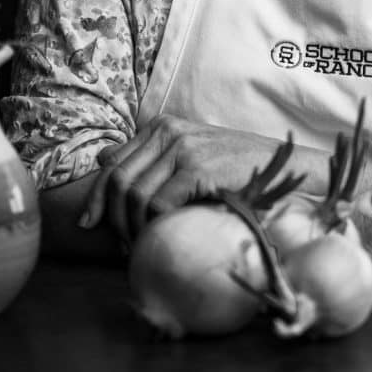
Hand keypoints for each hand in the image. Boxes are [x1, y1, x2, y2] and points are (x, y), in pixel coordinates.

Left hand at [80, 115, 294, 241]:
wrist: (281, 166)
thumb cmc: (234, 167)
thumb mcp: (189, 154)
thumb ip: (152, 158)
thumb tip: (101, 161)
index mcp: (162, 126)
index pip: (112, 162)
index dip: (96, 196)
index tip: (90, 223)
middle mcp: (168, 131)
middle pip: (117, 180)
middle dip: (111, 218)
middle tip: (120, 245)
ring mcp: (183, 148)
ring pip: (135, 195)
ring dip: (133, 228)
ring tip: (141, 246)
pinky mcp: (198, 169)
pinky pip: (159, 204)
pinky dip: (155, 227)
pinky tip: (163, 239)